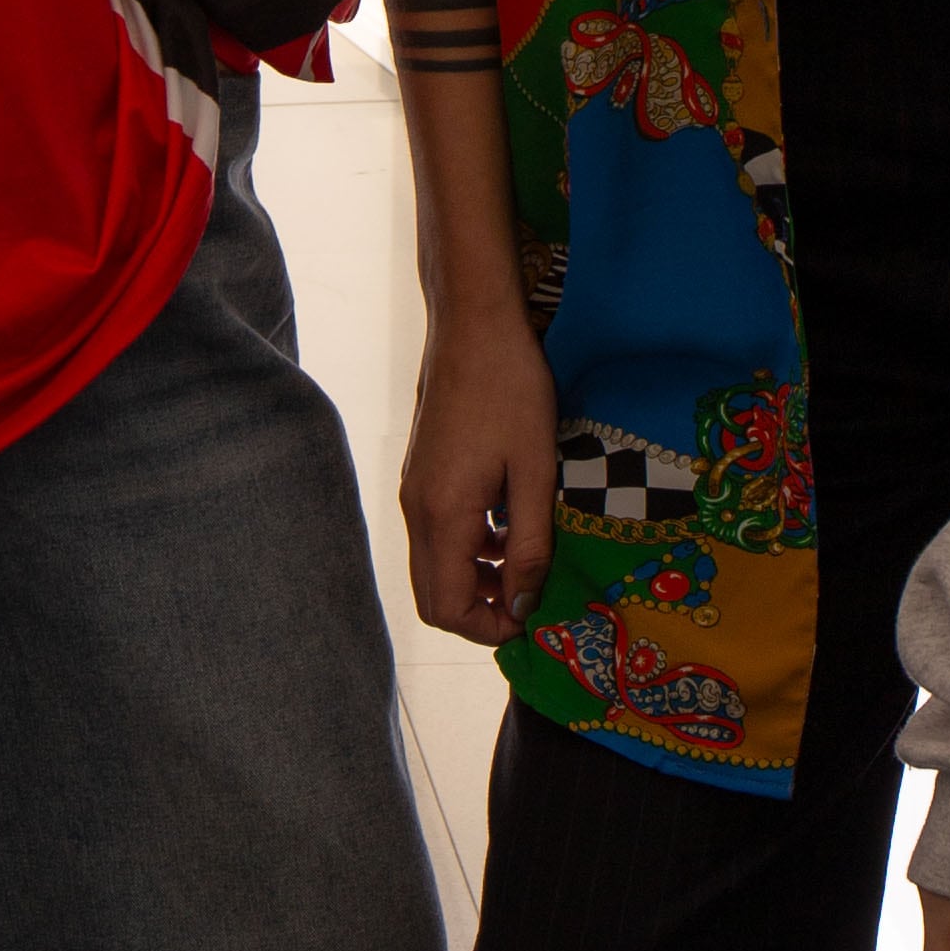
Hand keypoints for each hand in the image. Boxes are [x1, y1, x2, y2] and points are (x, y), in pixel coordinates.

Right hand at [398, 296, 558, 642]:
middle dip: (482, 611)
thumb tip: (523, 605)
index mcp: (443, 514)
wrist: (473, 322)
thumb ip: (530, 545)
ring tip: (527, 560)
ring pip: (435, 566)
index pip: (447, 610)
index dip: (490, 628)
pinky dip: (469, 548)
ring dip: (477, 579)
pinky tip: (508, 523)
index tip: (533, 615)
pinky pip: (438, 534)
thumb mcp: (535, 470)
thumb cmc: (511, 388)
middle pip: (434, 597)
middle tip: (531, 596)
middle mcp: (417, 510)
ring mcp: (414, 490)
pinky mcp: (421, 473)